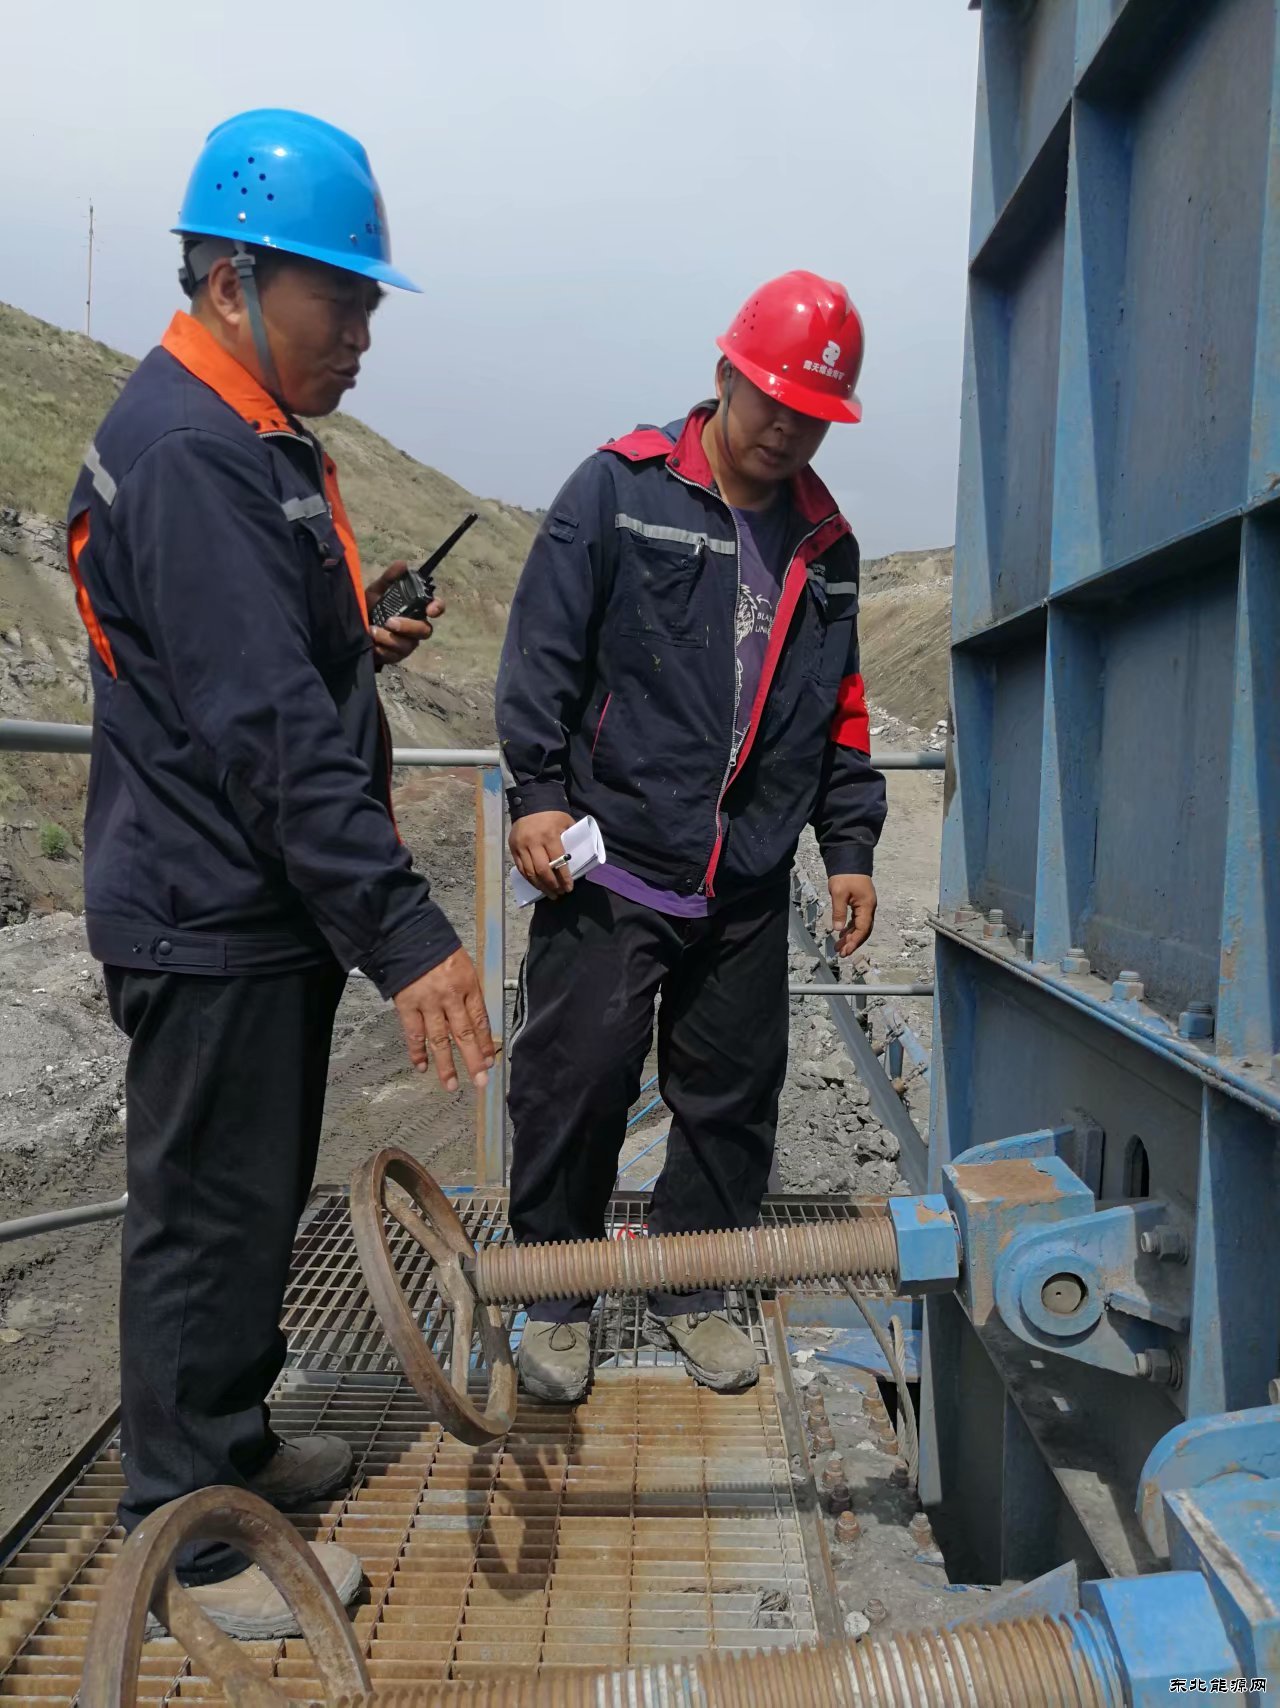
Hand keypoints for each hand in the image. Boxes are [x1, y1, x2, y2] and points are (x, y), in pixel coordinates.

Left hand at [364, 560, 444, 667]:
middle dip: (408, 626)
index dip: (437, 608)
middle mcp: (415, 628)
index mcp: (415, 609)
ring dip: (390, 638)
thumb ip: (389, 578)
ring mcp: (406, 644)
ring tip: (372, 631)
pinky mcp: (394, 657)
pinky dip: (381, 648)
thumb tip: (403, 565)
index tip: (430, 609)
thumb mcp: (377, 590)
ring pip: (408, 645)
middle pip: (425, 630)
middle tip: (390, 621)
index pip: (435, 608)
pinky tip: (371, 643)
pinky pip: (393, 655)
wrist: (352, 626)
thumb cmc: (370, 607)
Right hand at [393, 948, 495, 1091]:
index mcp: (468, 985)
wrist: (406, 935)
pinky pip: (413, 1033)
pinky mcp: (407, 1005)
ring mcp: (428, 1002)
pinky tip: (422, 1067)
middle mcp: (451, 997)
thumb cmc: (438, 948)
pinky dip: (417, 1052)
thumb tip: (473, 1021)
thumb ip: (468, 991)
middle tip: (480, 1082)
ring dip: (446, 1065)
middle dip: (472, 1061)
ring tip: (451, 1085)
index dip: (484, 1043)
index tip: (489, 1062)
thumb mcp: (463, 964)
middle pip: (464, 1034)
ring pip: (439, 1039)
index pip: (480, 1020)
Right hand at [509, 811, 575, 898]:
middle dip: (552, 885)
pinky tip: (537, 885)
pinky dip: (529, 879)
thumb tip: (577, 860)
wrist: (531, 803)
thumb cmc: (553, 815)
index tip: (569, 888)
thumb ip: (570, 840)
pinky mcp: (513, 848)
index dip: (564, 877)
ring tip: (549, 894)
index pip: (558, 861)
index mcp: (549, 836)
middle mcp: (534, 842)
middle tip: (559, 893)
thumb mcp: (566, 823)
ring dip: (540, 886)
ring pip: (530, 872)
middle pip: (542, 870)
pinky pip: (521, 869)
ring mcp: (521, 846)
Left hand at [830, 874, 876, 956]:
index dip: (854, 941)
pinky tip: (842, 934)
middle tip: (841, 953)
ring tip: (839, 946)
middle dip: (853, 942)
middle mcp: (869, 907)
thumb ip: (839, 912)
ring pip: (860, 926)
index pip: (862, 929)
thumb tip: (838, 930)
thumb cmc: (844, 875)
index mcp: (867, 906)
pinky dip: (850, 928)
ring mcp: (866, 905)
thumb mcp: (838, 893)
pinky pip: (857, 920)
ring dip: (850, 936)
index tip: (845, 951)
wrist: (849, 858)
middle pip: (863, 930)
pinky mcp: (861, 903)